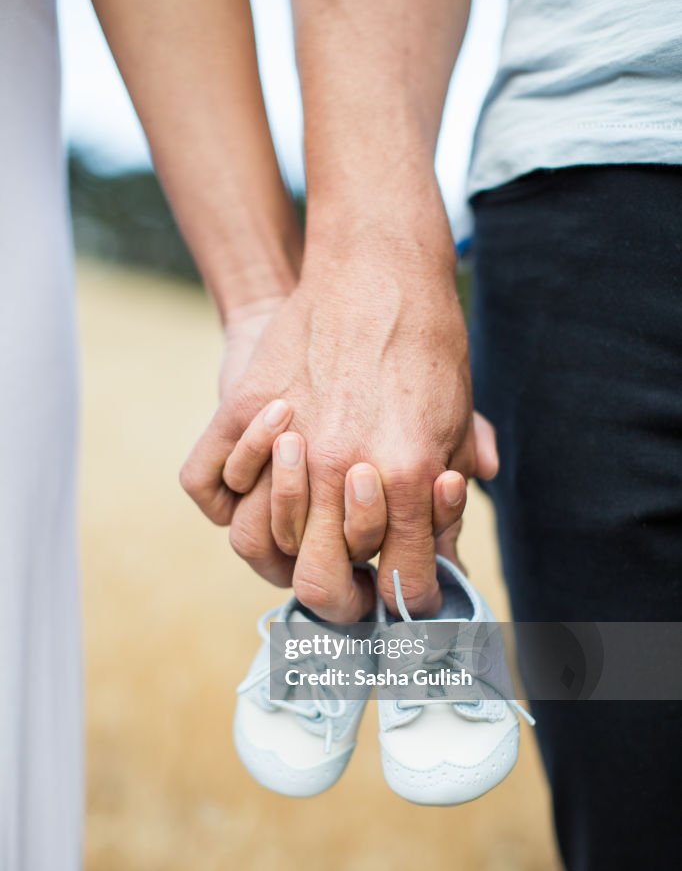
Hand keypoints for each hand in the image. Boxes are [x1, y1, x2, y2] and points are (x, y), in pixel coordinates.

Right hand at [181, 229, 496, 620]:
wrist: (378, 267)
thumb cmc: (426, 345)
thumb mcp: (454, 424)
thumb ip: (445, 501)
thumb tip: (445, 563)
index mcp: (407, 477)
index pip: (404, 584)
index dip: (409, 603)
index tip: (405, 598)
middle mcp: (341, 470)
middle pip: (318, 585)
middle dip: (341, 602)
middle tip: (351, 589)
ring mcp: (288, 442)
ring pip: (254, 544)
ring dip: (279, 551)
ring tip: (302, 539)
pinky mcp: (245, 410)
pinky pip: (207, 482)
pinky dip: (226, 495)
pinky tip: (255, 488)